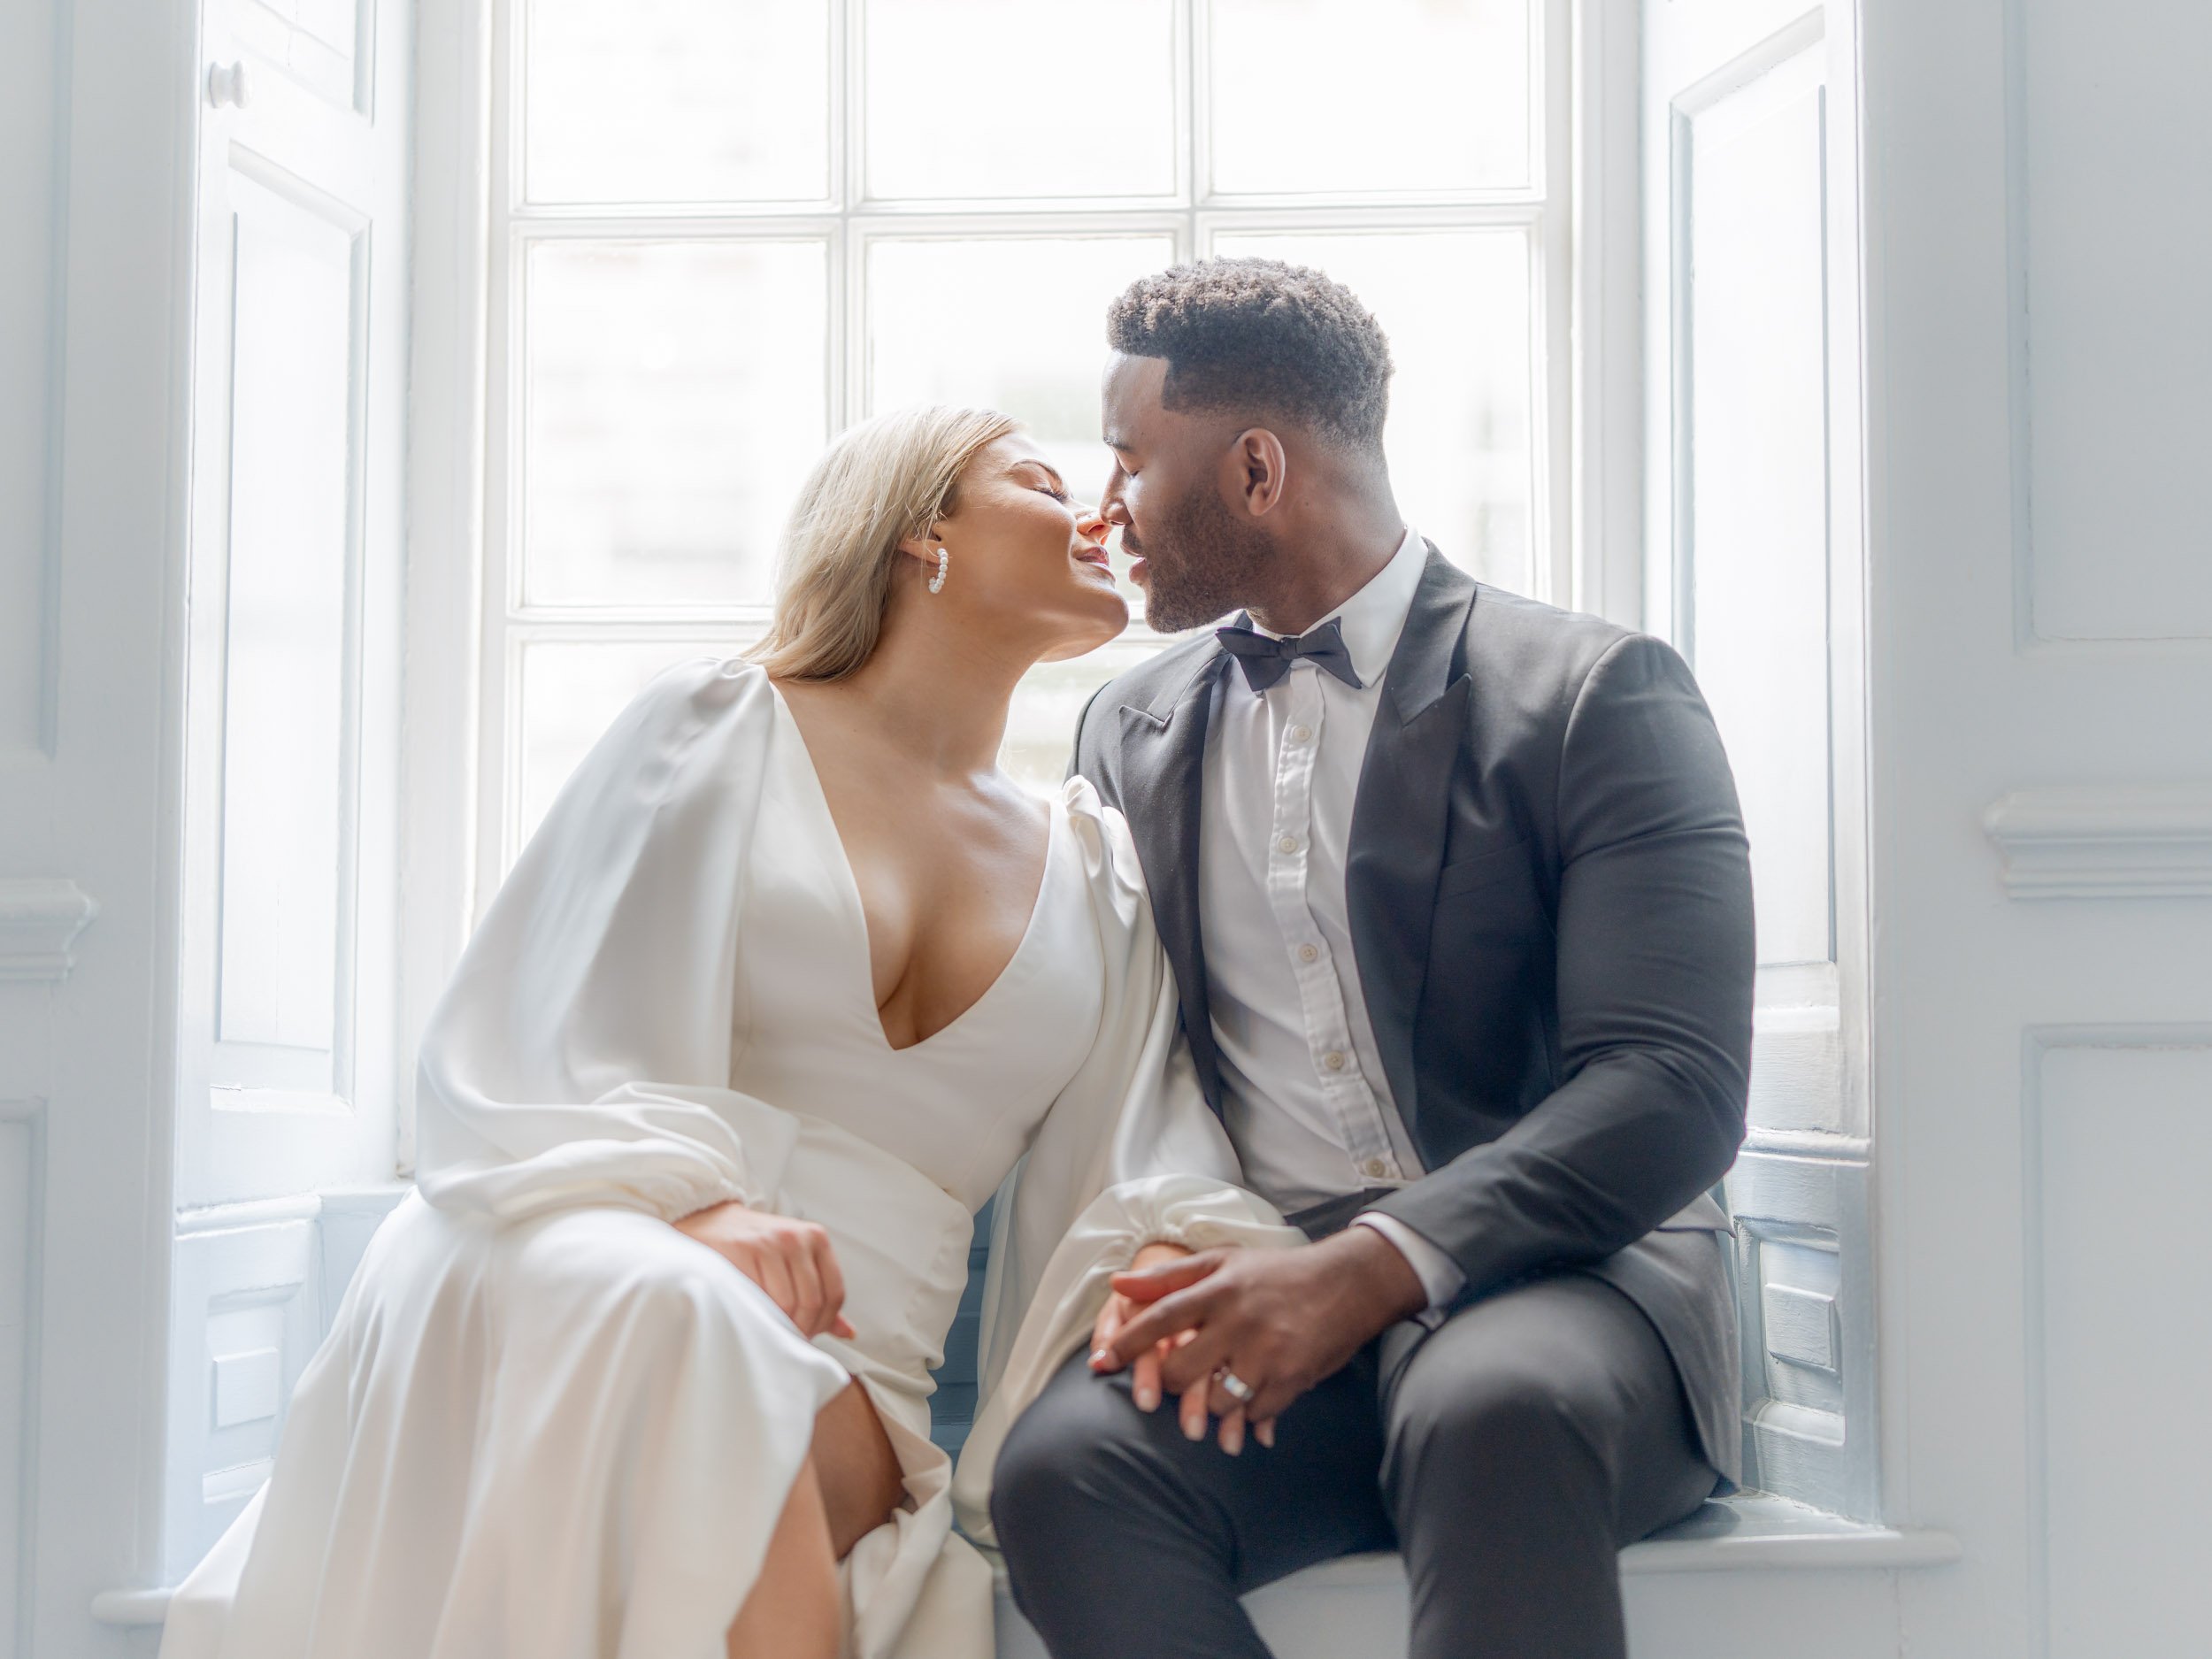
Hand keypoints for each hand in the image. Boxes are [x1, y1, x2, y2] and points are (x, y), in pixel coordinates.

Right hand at [673, 1200, 855, 1339]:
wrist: (709, 1219)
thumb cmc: (755, 1245)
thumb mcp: (794, 1259)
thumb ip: (820, 1293)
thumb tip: (848, 1331)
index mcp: (816, 1238)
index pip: (833, 1293)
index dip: (823, 1323)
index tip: (807, 1335)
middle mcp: (796, 1237)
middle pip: (811, 1301)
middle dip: (800, 1329)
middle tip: (785, 1341)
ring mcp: (768, 1242)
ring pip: (785, 1303)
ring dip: (778, 1327)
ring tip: (768, 1332)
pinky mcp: (741, 1250)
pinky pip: (757, 1296)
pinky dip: (757, 1315)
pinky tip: (751, 1319)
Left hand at [1097, 1227, 1427, 1427]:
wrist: (1348, 1284)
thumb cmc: (1278, 1273)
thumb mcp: (1225, 1262)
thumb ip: (1170, 1276)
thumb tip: (1117, 1284)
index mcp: (1221, 1288)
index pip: (1162, 1316)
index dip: (1127, 1341)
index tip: (1102, 1362)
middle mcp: (1240, 1320)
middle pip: (1181, 1369)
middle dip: (1167, 1384)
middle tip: (1170, 1384)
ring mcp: (1267, 1353)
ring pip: (1215, 1401)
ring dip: (1207, 1406)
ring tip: (1212, 1397)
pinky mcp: (1292, 1378)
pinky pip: (1253, 1412)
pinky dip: (1246, 1413)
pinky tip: (1249, 1404)